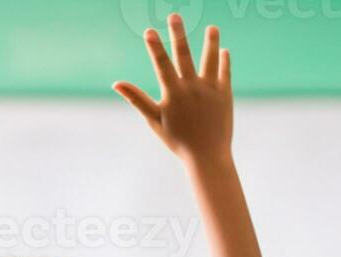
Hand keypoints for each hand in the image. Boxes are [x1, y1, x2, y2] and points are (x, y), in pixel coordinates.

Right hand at [114, 14, 232, 163]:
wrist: (207, 156)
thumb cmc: (177, 140)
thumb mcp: (154, 120)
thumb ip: (136, 98)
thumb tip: (116, 83)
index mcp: (173, 93)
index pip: (162, 64)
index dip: (155, 47)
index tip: (149, 31)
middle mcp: (192, 87)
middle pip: (184, 54)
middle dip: (178, 34)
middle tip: (174, 16)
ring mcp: (210, 89)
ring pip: (210, 59)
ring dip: (211, 42)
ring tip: (212, 28)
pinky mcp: (225, 94)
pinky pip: (224, 72)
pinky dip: (224, 61)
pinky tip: (223, 50)